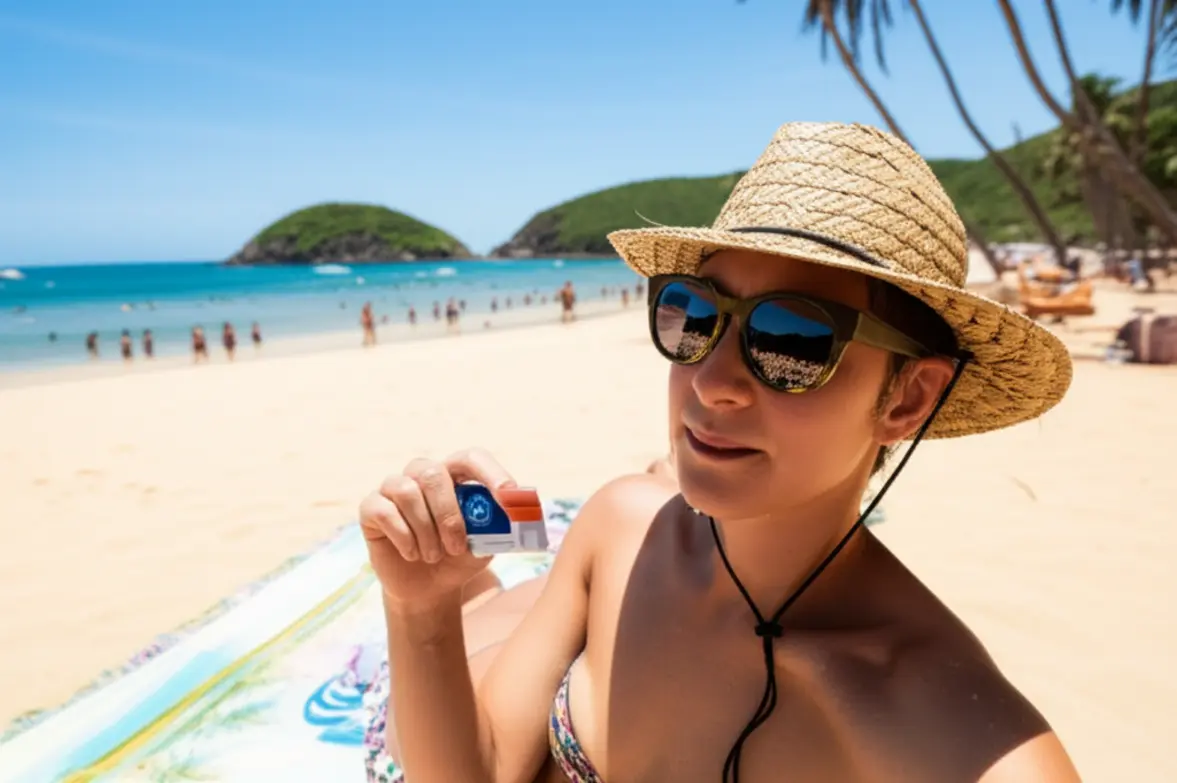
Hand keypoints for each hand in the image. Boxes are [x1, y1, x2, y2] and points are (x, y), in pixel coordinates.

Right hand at [360, 448, 516, 607]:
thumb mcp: (486, 545)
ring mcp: (394, 488)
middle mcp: (423, 474)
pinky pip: (384, 511)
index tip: (508, 494)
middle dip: (447, 513)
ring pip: (407, 491)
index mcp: (455, 476)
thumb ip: (499, 527)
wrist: (428, 589)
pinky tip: (411, 555)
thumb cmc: (459, 558)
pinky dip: (403, 536)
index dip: (490, 471)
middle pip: (431, 472)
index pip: (471, 458)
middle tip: (456, 547)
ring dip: (425, 530)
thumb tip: (518, 516)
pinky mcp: (371, 507)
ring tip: (432, 556)